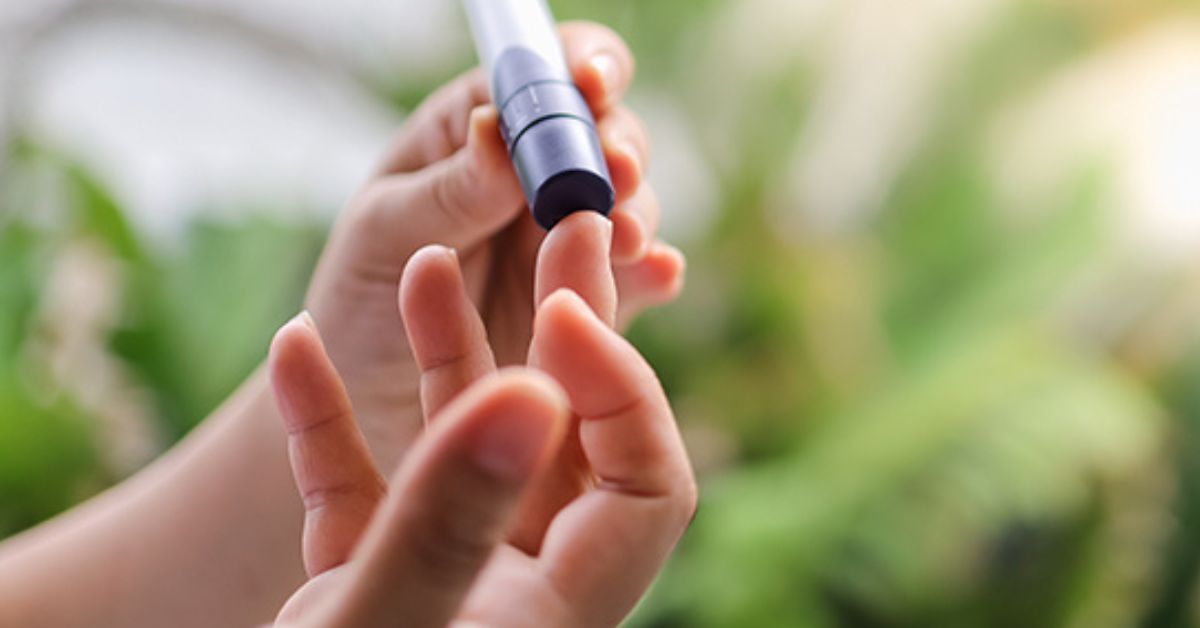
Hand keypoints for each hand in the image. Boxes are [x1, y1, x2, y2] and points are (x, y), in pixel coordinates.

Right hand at [267, 254, 695, 626]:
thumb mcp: (381, 625)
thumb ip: (450, 522)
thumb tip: (532, 393)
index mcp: (551, 610)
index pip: (646, 485)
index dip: (621, 389)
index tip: (562, 311)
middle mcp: (512, 587)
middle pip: (567, 441)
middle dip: (561, 330)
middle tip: (561, 227)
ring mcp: (440, 579)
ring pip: (468, 447)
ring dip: (444, 354)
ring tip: (425, 265)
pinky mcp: (361, 579)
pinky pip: (363, 481)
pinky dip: (330, 417)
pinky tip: (296, 345)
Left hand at [304, 22, 683, 473]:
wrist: (371, 406)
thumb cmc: (359, 303)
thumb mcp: (385, 236)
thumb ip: (448, 189)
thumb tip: (496, 127)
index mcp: (475, 136)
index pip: (538, 76)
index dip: (577, 66)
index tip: (589, 84)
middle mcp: (531, 180)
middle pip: (601, 136)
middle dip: (617, 146)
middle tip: (617, 171)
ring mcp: (567, 240)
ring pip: (627, 204)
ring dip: (636, 211)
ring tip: (628, 237)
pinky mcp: (592, 300)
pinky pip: (635, 279)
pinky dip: (655, 273)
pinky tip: (660, 276)